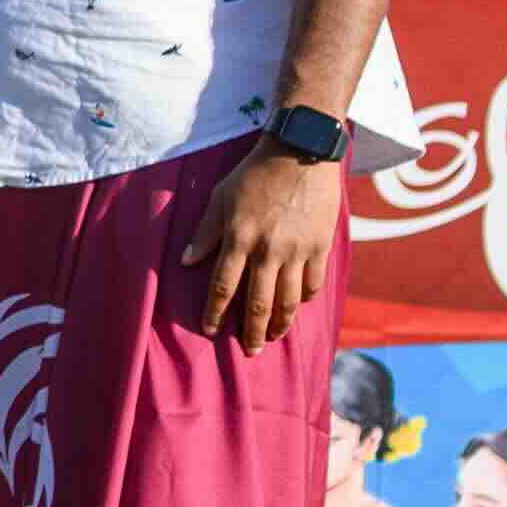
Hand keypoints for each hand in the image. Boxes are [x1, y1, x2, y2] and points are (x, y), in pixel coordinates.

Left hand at [184, 141, 343, 348]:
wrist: (299, 154)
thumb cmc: (253, 175)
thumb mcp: (220, 198)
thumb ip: (205, 233)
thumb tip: (186, 261)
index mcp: (239, 238)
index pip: (223, 286)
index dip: (215, 312)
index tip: (210, 330)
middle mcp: (268, 250)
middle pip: (259, 302)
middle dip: (253, 331)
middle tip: (250, 352)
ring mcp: (298, 250)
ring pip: (289, 300)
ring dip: (281, 324)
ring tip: (274, 337)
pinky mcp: (320, 247)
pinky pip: (313, 283)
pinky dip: (305, 299)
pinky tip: (297, 307)